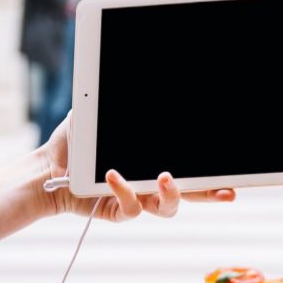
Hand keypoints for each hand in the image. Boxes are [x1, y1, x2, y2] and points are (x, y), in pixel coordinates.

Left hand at [37, 112, 235, 220]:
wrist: (47, 166)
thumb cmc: (78, 140)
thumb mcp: (103, 111)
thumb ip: (120, 100)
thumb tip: (140, 72)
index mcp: (156, 162)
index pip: (194, 171)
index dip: (217, 177)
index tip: (234, 180)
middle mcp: (152, 184)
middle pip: (192, 194)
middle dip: (212, 193)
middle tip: (225, 191)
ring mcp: (138, 200)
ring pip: (167, 207)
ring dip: (171, 193)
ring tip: (164, 177)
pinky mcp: (116, 210)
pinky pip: (130, 207)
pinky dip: (123, 189)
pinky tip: (112, 174)